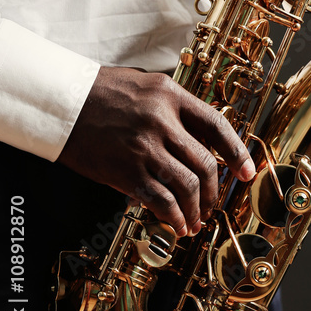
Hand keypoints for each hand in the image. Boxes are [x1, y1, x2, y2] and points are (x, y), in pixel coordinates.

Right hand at [57, 66, 254, 236]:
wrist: (63, 103)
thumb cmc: (103, 92)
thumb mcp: (147, 85)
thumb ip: (175, 108)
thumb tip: (200, 138)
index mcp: (171, 95)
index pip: (216, 125)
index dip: (237, 152)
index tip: (246, 172)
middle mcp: (162, 121)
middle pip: (205, 162)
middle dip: (215, 190)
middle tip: (214, 203)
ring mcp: (145, 148)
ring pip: (188, 185)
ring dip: (197, 208)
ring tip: (197, 220)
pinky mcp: (126, 171)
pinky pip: (160, 200)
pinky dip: (174, 217)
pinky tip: (177, 225)